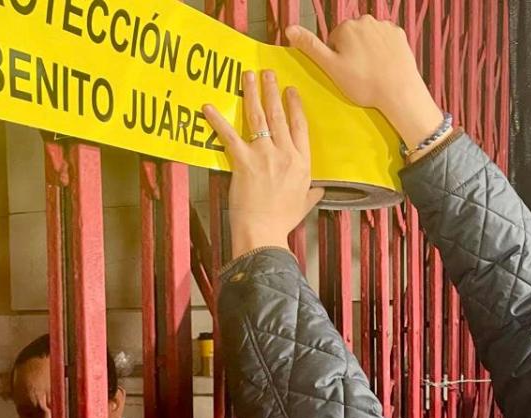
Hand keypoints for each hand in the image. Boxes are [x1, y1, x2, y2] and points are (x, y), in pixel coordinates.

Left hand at [203, 70, 323, 257]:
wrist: (264, 232)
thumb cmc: (282, 221)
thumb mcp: (304, 205)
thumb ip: (312, 193)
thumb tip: (322, 189)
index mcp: (302, 163)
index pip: (300, 127)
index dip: (295, 106)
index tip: (291, 90)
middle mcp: (285, 154)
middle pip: (279, 115)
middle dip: (272, 91)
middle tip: (268, 73)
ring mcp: (264, 155)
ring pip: (258, 118)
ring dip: (252, 94)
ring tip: (248, 77)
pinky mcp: (243, 161)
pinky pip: (229, 135)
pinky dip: (217, 120)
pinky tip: (208, 107)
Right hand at [287, 18, 445, 150]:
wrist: (399, 91)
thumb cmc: (363, 83)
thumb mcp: (331, 67)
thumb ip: (310, 46)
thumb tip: (289, 29)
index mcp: (346, 27)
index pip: (334, 40)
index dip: (337, 59)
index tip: (346, 72)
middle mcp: (365, 20)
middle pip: (352, 36)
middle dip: (353, 52)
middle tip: (359, 74)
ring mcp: (385, 26)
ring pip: (369, 38)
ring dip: (368, 50)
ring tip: (373, 71)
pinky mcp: (399, 34)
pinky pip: (385, 40)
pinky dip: (384, 50)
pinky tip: (385, 65)